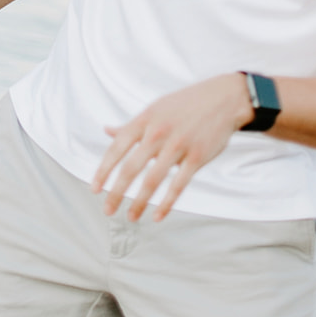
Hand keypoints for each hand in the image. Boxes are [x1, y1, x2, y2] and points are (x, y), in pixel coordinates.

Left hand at [91, 74, 252, 221]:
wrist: (221, 99)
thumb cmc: (183, 105)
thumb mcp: (153, 110)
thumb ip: (131, 125)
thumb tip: (107, 130)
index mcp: (144, 121)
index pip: (116, 148)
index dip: (103, 170)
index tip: (94, 189)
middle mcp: (157, 133)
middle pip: (131, 168)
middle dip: (116, 192)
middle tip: (107, 210)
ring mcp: (178, 145)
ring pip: (153, 180)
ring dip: (139, 202)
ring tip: (130, 217)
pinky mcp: (197, 157)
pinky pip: (178, 185)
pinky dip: (166, 203)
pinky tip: (157, 216)